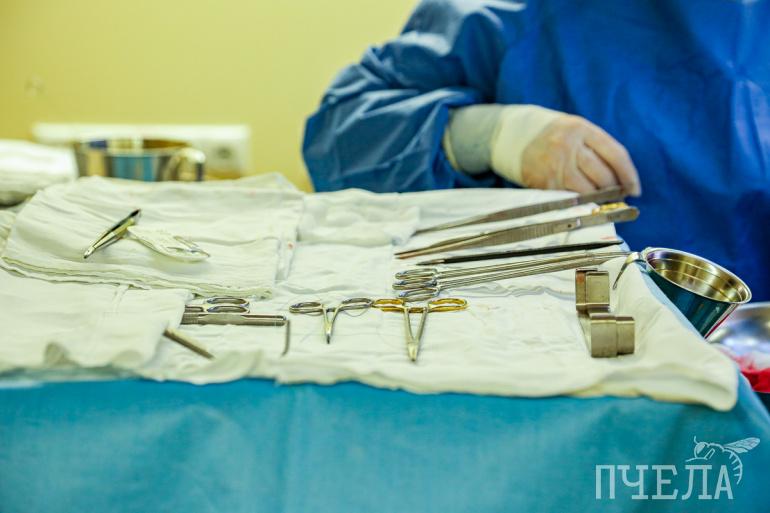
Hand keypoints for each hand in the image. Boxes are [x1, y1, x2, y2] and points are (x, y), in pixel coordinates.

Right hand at [520, 115, 640, 195]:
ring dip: (597, 198)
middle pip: (603, 176)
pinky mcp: (543, 182)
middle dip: (613, 190)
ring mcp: (554, 165)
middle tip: (617, 195)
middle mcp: (568, 146)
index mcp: (581, 129)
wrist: (511, 134)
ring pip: (587, 190)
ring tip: (600, 199)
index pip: (615, 155)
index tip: (635, 190)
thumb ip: (597, 148)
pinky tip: (581, 201)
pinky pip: (569, 198)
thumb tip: (621, 179)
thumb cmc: (552, 134)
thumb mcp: (576, 129)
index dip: (629, 175)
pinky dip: (578, 202)